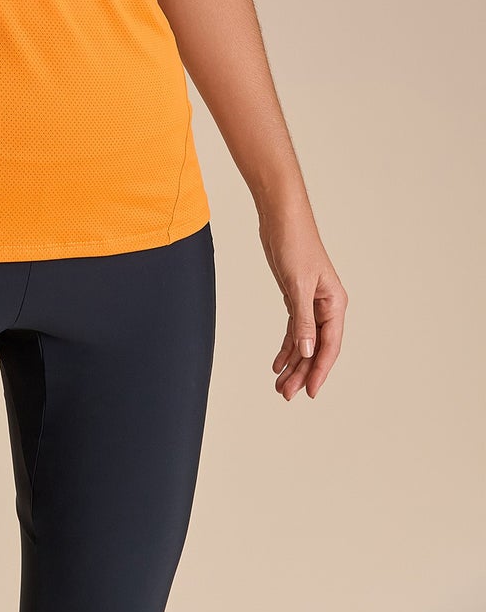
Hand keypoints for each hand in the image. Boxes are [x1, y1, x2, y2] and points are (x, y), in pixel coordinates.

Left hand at [258, 206, 347, 399]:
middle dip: (302, 372)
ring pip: (303, 341)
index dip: (319, 371)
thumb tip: (306, 352)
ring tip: (280, 386)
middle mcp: (326, 306)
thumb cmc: (295, 243)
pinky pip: (294, 329)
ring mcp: (311, 302)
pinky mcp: (296, 297)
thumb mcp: (297, 284)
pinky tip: (277, 362)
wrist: (281, 216)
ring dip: (293, 363)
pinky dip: (286, 346)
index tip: (310, 392)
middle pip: (316, 347)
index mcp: (335, 303)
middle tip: (286, 394)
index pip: (329, 346)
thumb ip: (303, 320)